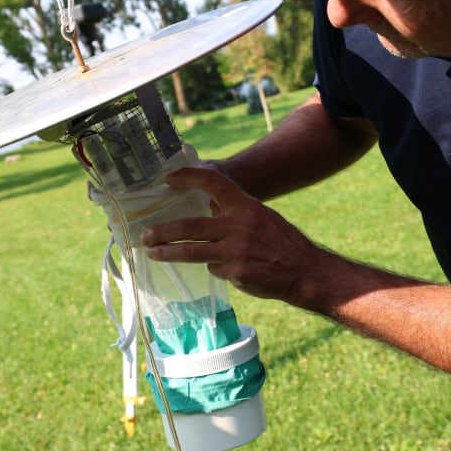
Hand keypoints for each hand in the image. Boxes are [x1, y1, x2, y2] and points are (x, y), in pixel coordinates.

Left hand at [141, 167, 324, 299]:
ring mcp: (234, 251)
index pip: (212, 183)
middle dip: (163, 232)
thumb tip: (207, 209)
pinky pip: (214, 269)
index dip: (188, 177)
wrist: (305, 271)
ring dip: (168, 253)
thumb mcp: (261, 216)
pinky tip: (230, 269)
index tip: (168, 178)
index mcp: (245, 206)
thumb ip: (234, 212)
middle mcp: (237, 225)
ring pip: (192, 252)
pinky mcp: (235, 273)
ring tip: (153, 254)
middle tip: (145, 235)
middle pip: (189, 226)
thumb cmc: (282, 242)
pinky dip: (216, 268)